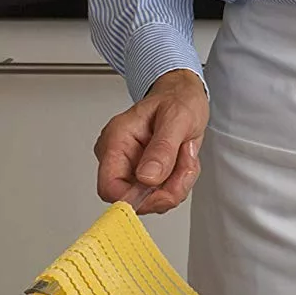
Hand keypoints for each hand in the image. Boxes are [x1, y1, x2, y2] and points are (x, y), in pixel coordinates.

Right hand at [94, 69, 209, 214]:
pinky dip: (181, 181)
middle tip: (186, 162)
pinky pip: (165, 192)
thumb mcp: (177, 118)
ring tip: (186, 154)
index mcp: (116, 141)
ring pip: (154, 198)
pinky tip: (184, 159)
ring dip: (178, 182)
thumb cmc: (177, 100)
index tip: (162, 191)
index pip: (109, 187)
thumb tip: (147, 178)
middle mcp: (120, 158)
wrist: (183, 96)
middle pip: (135, 198)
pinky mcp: (148, 174)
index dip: (134, 198)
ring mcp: (133, 168)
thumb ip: (162, 148)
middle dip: (167, 188)